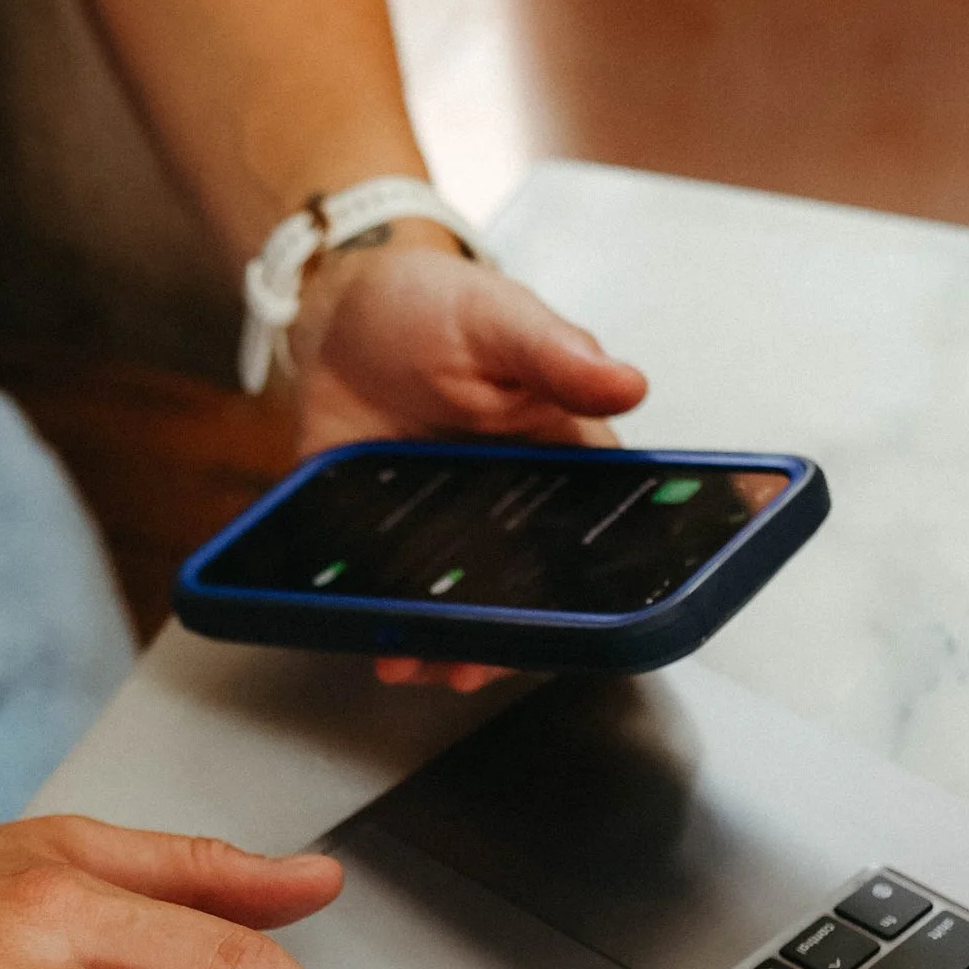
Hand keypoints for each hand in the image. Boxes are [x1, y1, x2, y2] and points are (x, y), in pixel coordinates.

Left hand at [291, 236, 648, 690]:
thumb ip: (557, 356)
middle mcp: (506, 509)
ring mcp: (443, 528)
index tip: (573, 619)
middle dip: (505, 636)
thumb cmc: (438, 307)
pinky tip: (371, 636)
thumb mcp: (500, 321)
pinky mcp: (381, 535)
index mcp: (559, 462)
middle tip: (477, 661)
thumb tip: (625, 382)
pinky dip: (380, 617)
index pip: (588, 537)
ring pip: (456, 603)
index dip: (586, 586)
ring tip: (419, 660)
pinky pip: (387, 589)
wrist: (342, 309)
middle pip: (523, 589)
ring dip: (442, 639)